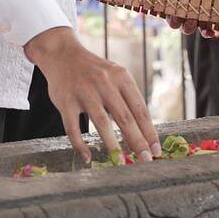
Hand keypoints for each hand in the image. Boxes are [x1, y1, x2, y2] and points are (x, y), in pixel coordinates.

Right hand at [25, 26, 159, 163]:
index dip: (149, 131)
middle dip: (137, 141)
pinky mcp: (65, 101)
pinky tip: (87, 157)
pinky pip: (73, 127)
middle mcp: (104, 83)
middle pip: (125, 117)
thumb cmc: (94, 72)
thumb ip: (126, 100)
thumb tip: (142, 134)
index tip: (156, 149)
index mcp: (121, 77)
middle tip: (146, 159)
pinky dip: (80, 144)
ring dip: (112, 145)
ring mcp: (84, 92)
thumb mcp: (115, 76)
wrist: (62, 54)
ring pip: (101, 123)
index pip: (140, 109)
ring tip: (120, 162)